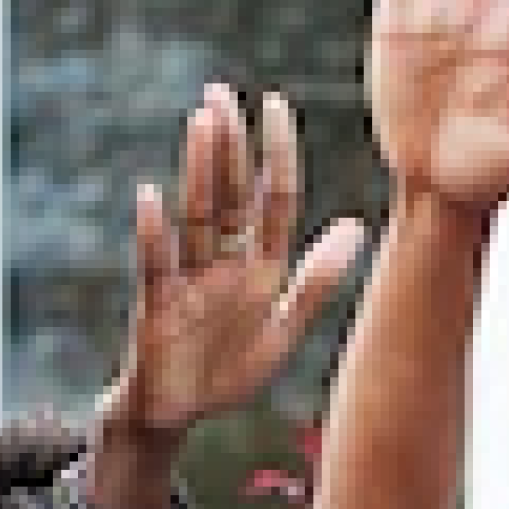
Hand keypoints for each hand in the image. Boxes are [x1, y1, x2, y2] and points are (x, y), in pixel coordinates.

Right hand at [100, 83, 365, 448]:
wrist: (174, 416)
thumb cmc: (225, 373)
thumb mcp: (282, 331)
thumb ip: (317, 281)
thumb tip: (359, 226)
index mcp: (258, 267)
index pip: (273, 200)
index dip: (277, 155)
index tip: (276, 104)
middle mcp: (222, 264)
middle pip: (229, 195)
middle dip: (229, 145)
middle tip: (222, 92)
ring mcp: (188, 281)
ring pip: (196, 216)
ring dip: (200, 170)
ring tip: (202, 121)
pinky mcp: (156, 307)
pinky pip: (155, 264)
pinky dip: (153, 232)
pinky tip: (149, 195)